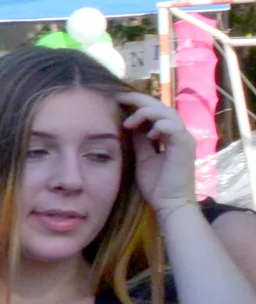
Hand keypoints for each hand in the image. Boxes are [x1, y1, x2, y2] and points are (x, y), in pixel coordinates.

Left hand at [118, 92, 197, 216]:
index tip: (117, 100)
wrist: (169, 204)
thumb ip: (139, 140)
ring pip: (168, 113)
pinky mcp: (185, 147)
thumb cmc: (157, 184)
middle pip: (161, 106)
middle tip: (119, 99)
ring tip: (129, 123)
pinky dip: (160, 126)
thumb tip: (128, 124)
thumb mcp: (142, 157)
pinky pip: (174, 127)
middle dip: (139, 100)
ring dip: (146, 113)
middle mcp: (178, 133)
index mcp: (168, 135)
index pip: (155, 110)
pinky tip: (149, 134)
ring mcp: (184, 139)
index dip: (137, 103)